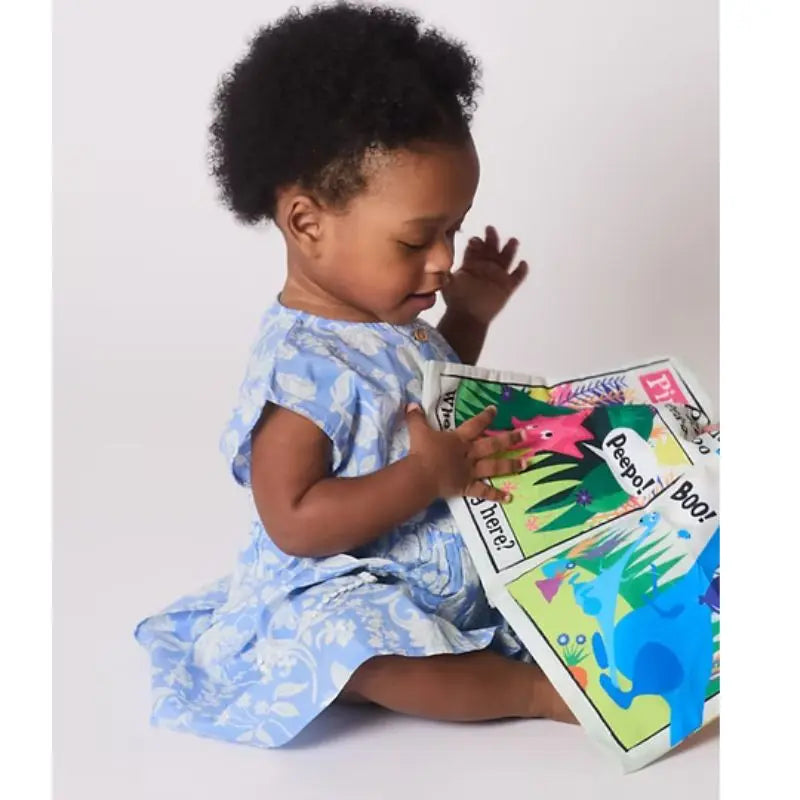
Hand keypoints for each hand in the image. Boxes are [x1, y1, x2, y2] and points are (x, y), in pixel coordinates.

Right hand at [405, 403, 525, 502]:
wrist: (423, 475)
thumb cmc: (422, 452)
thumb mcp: (418, 430)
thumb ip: (416, 417)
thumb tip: (411, 403)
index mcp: (459, 439)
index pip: (475, 424)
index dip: (486, 417)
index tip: (496, 410)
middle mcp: (469, 453)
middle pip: (493, 445)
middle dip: (510, 439)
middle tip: (526, 435)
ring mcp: (470, 471)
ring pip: (494, 467)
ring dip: (510, 465)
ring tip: (525, 464)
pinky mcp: (467, 487)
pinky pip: (483, 491)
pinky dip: (496, 495)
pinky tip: (509, 497)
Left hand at [442, 225, 528, 324]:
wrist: (467, 318)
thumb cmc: (456, 301)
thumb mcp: (448, 285)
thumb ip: (445, 274)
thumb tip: (439, 264)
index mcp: (471, 264)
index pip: (475, 249)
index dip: (476, 243)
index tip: (474, 239)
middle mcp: (485, 267)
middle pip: (491, 248)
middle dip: (491, 238)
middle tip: (490, 229)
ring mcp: (497, 276)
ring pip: (506, 258)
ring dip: (510, 249)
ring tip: (513, 240)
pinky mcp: (507, 287)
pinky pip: (517, 277)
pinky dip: (521, 270)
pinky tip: (523, 263)